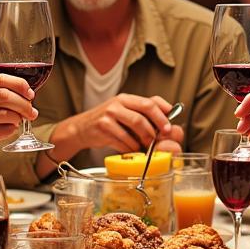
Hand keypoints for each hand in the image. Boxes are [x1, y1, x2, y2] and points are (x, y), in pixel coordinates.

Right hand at [0, 73, 37, 166]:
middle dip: (24, 104)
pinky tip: (8, 130)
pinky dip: (12, 130)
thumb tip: (28, 94)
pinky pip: (5, 130)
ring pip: (7, 114)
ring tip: (18, 121)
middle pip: (5, 95)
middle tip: (32, 112)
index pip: (0, 79)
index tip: (30, 94)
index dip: (20, 84)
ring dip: (19, 118)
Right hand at [66, 94, 181, 154]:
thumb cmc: (106, 122)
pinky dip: (131, 147)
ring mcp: (109, 115)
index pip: (149, 102)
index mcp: (125, 99)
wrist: (81, 129)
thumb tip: (166, 120)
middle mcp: (117, 104)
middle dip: (156, 128)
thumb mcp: (123, 112)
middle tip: (160, 138)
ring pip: (135, 128)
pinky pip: (124, 140)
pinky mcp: (103, 128)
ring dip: (143, 140)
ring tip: (145, 146)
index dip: (162, 114)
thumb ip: (141, 113)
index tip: (168, 126)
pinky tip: (131, 149)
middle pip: (143, 114)